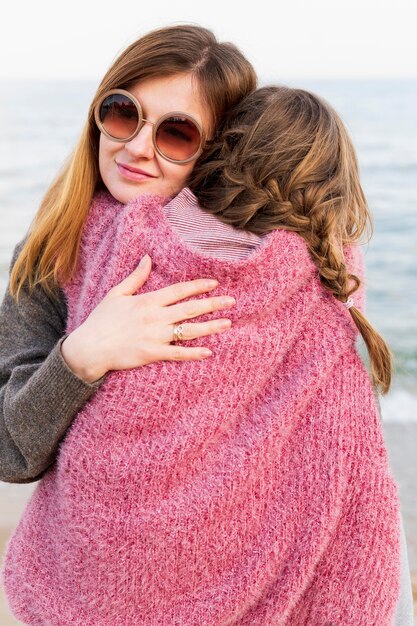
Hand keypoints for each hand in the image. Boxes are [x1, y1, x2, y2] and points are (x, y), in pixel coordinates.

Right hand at [61, 254, 234, 382]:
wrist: (90, 347)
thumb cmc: (101, 320)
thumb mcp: (116, 293)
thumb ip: (135, 277)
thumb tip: (147, 258)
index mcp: (148, 301)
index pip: (179, 291)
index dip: (198, 286)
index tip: (215, 284)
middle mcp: (155, 317)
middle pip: (190, 309)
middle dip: (213, 304)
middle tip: (232, 301)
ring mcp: (155, 336)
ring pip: (189, 330)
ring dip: (210, 327)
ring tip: (227, 323)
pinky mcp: (152, 354)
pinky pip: (178, 353)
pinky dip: (193, 353)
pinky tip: (209, 351)